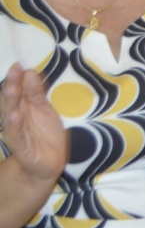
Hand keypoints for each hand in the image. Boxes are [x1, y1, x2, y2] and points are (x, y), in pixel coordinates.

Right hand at [1, 64, 67, 183]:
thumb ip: (37, 93)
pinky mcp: (21, 147)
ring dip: (10, 103)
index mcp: (21, 107)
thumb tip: (30, 71)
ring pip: (10, 116)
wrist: (50, 162)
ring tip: (12, 89)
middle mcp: (15, 118)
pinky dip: (14, 126)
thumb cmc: (45, 133)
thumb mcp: (44, 109)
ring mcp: (16, 132)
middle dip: (12, 86)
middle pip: (11, 101)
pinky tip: (15, 116)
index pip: (17, 91)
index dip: (16, 78)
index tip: (18, 65)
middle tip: (14, 72)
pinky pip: (16, 136)